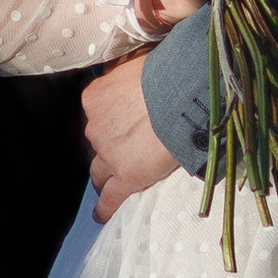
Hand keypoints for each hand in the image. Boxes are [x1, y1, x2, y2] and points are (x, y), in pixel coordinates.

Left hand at [82, 52, 181, 221]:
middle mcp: (95, 126)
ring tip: (108, 183)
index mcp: (94, 97)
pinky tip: (100, 215)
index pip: (97, 112)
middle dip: (107, 145)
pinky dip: (105, 208)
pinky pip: (111, 197)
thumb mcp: (136, 61)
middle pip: (96, 142)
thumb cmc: (165, 72)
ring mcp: (109, 154)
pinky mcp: (127, 177)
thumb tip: (122, 68)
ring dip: (103, 176)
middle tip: (125, 147)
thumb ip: (124, 71)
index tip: (123, 120)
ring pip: (99, 170)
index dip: (111, 118)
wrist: (183, 95)